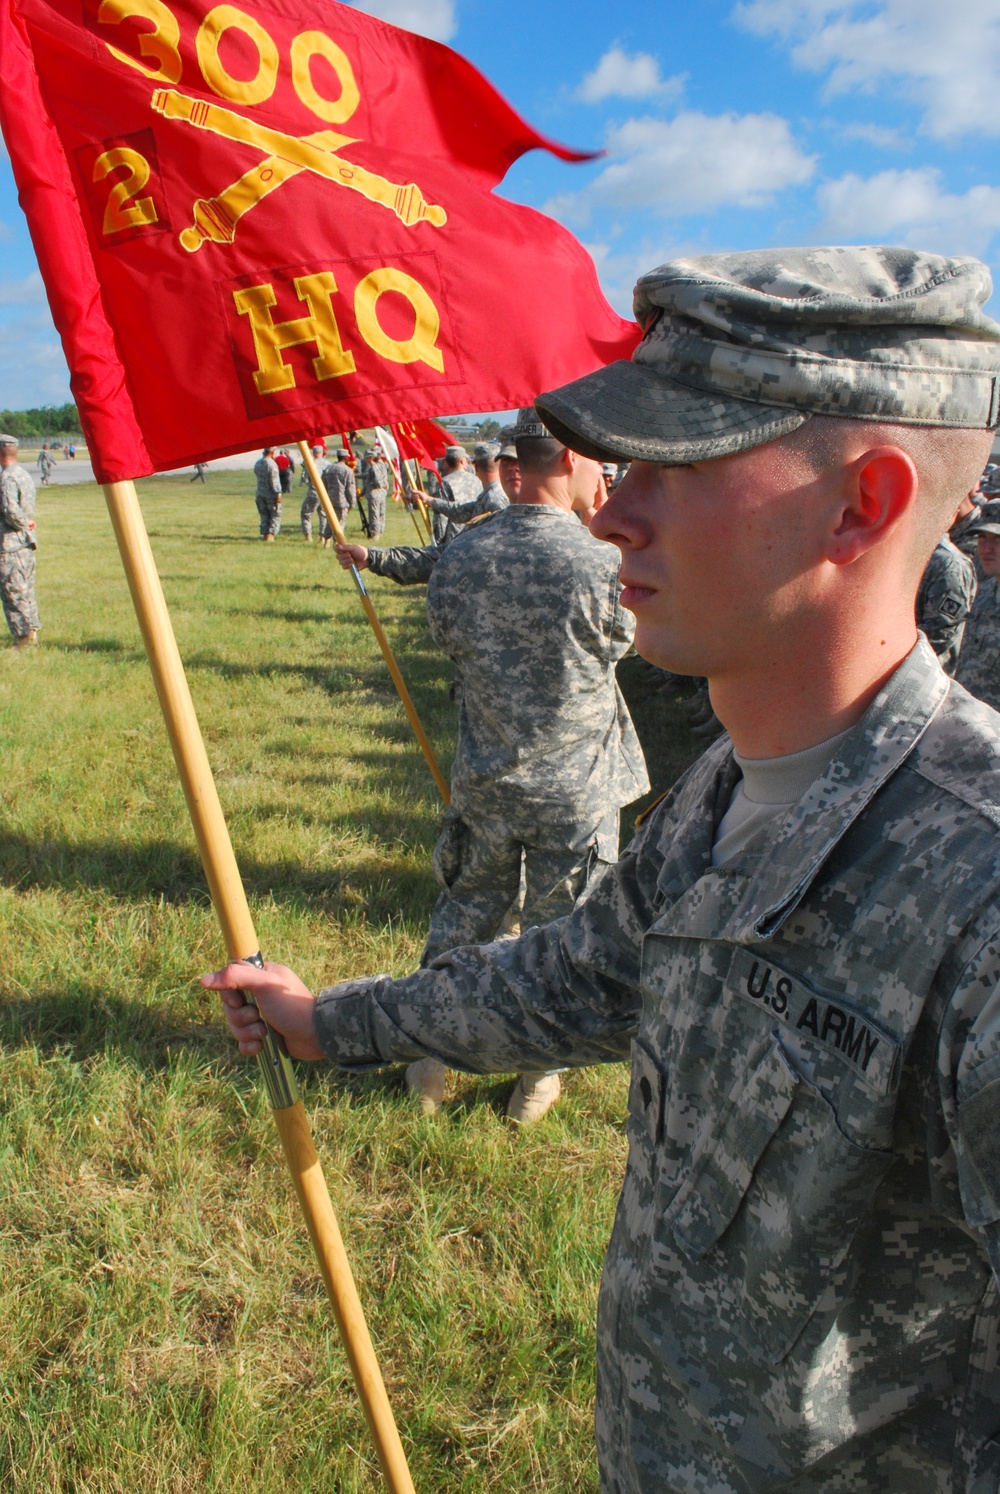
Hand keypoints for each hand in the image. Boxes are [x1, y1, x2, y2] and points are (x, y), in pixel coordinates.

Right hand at [200, 961, 324, 1059]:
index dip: (229, 995)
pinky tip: (261, 1046)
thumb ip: (235, 977)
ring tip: (264, 1032)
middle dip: (240, 1017)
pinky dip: (250, 1046)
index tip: (240, 999)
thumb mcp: (264, 984)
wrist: (315, 1034)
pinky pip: (243, 1043)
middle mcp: (258, 996)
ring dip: (247, 1032)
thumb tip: (204, 979)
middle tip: (258, 1016)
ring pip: (235, 1026)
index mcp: (259, 978)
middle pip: (229, 1007)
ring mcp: (261, 1016)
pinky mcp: (264, 1037)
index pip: (229, 982)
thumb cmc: (292, 1005)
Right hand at [335, 542, 368, 569]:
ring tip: (353, 560)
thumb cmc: (361, 551)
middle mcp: (343, 554)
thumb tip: (338, 546)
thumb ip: (345, 547)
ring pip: (340, 562)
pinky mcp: (347, 566)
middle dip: (344, 556)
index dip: (337, 550)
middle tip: (350, 555)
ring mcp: (345, 560)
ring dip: (347, 561)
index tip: (341, 550)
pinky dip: (348, 565)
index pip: (335, 548)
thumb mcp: (354, 547)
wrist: (367, 559)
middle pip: (337, 556)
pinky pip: (343, 567)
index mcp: (344, 549)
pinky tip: (352, 564)